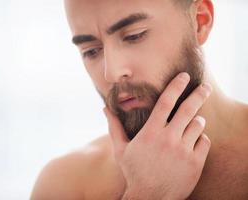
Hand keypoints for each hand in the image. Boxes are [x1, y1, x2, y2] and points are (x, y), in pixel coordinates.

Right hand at [103, 72, 211, 199]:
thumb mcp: (120, 149)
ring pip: (198, 124)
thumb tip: (104, 109)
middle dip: (198, 94)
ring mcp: (184, 150)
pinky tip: (191, 143)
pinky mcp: (195, 162)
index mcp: (151, 132)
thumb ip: (114, 126)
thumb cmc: (134, 172)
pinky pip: (204, 141)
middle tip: (205, 86)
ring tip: (190, 124)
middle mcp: (169, 138)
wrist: (150, 198)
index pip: (166, 102)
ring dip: (196, 121)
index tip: (183, 76)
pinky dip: (200, 139)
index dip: (176, 86)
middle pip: (188, 109)